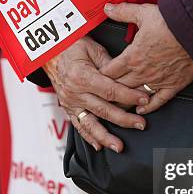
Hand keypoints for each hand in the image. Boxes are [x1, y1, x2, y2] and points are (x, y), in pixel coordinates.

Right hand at [44, 37, 149, 151]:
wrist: (48, 53)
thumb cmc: (70, 46)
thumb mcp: (91, 48)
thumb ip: (109, 64)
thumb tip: (127, 75)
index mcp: (82, 76)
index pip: (110, 90)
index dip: (129, 96)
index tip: (144, 99)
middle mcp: (75, 92)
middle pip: (103, 110)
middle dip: (124, 119)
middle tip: (141, 124)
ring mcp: (70, 103)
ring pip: (90, 123)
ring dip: (106, 136)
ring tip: (119, 146)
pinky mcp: (68, 108)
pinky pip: (79, 126)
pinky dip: (89, 137)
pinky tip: (100, 146)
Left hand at [101, 3, 192, 114]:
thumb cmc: (171, 22)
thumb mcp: (143, 12)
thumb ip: (123, 12)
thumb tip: (108, 7)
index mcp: (132, 56)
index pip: (108, 72)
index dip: (100, 75)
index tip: (95, 77)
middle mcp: (142, 72)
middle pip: (118, 87)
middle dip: (109, 91)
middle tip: (101, 95)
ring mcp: (157, 81)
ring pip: (134, 96)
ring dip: (125, 101)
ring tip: (117, 105)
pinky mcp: (173, 85)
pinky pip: (158, 101)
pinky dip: (148, 107)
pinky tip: (141, 110)